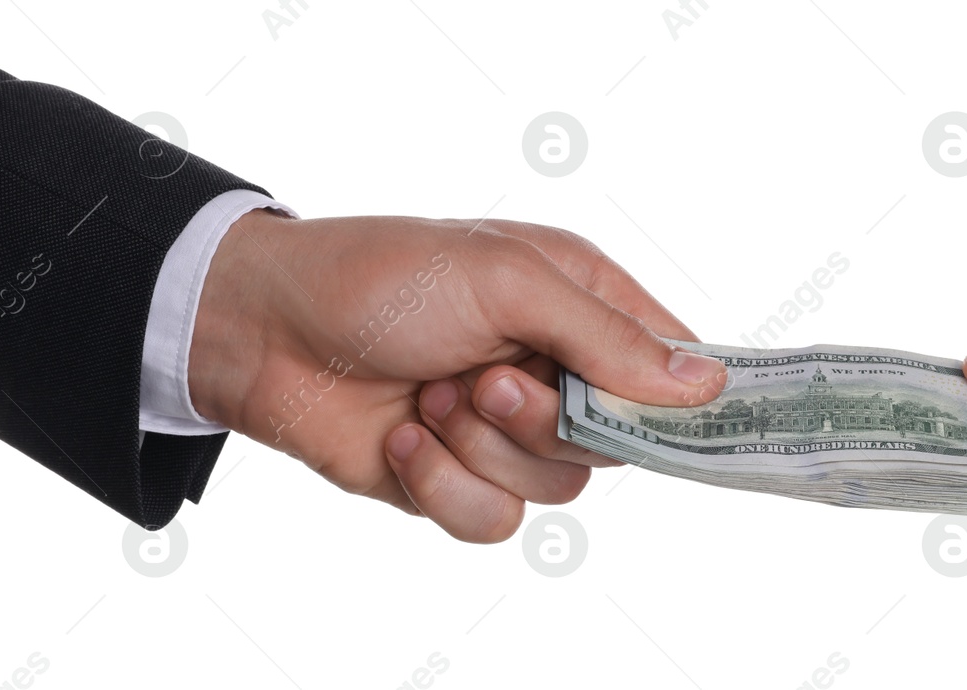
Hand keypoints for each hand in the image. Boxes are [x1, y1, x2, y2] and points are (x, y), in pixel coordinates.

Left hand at [188, 210, 726, 541]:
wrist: (260, 330)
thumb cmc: (380, 277)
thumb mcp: (506, 281)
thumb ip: (607, 337)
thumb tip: (706, 386)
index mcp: (580, 302)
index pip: (672, 360)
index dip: (687, 397)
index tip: (691, 419)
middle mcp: (553, 368)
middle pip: (616, 440)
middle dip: (544, 420)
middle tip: (484, 379)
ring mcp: (506, 429)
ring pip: (558, 489)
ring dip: (485, 449)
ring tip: (430, 398)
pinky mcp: (458, 478)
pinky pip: (496, 520)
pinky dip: (446, 485)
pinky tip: (405, 438)